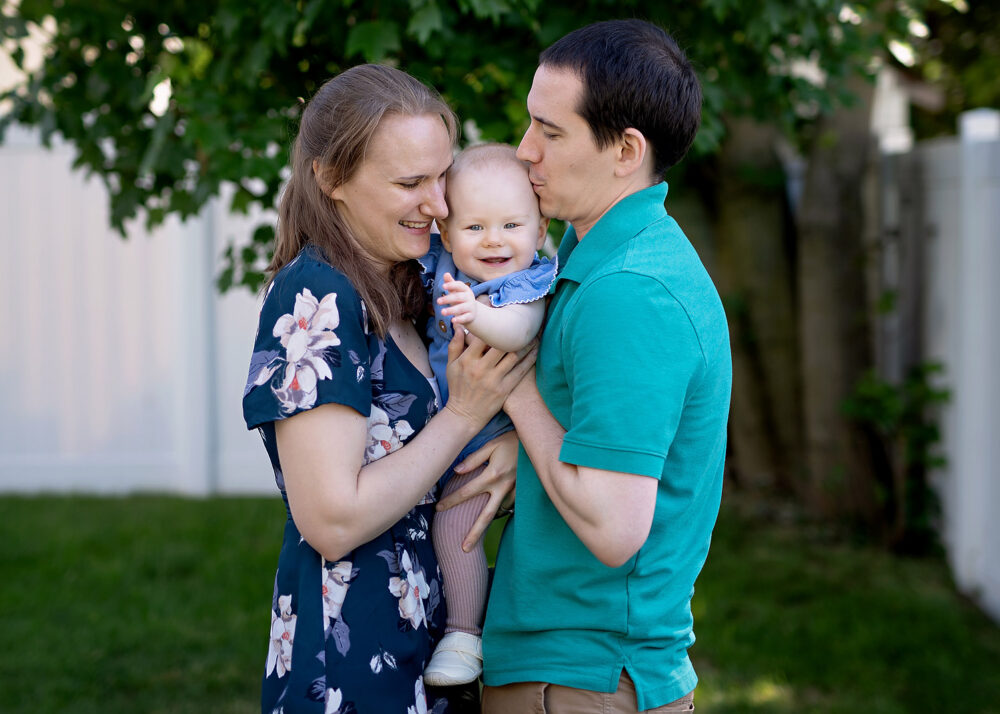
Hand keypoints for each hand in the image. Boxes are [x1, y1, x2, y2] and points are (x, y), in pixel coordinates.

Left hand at [437, 272, 478, 325]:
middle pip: (458, 297)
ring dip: (451, 310)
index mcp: (465, 289)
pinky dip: (459, 319)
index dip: (451, 285)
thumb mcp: (455, 291)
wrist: (471, 311)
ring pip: (461, 308)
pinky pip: (465, 317)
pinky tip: (452, 320)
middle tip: (438, 301)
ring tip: (442, 312)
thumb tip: (446, 274)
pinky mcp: (470, 316)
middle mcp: (469, 297)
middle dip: (448, 299)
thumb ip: (450, 283)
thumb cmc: (460, 298)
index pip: (459, 285)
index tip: (443, 286)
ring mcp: (470, 307)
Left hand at [437, 430, 518, 550]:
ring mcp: (514, 492)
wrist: (537, 441)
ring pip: (499, 513)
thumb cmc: (512, 440)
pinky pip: (509, 506)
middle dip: (474, 534)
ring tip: (476, 537)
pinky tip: (493, 515)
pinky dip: (501, 512)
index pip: (466, 492)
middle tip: (464, 549)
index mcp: (492, 476)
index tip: (438, 509)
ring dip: (488, 525)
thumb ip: (474, 459)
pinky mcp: (522, 492)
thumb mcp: (492, 445)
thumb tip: (456, 471)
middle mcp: (503, 487)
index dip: (451, 501)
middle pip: (486, 516)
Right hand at [444, 330, 536, 430]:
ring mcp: (493, 380)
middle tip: (522, 323)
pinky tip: (535, 350)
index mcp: (467, 360)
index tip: (501, 317)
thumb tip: (458, 326)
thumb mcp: (451, 366)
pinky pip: (520, 371)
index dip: (493, 327)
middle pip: (501, 345)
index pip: (482, 338)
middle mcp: (481, 369)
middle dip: (513, 333)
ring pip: (514, 356)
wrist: (464, 415)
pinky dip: (529, 359)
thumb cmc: (458, 388)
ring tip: (533, 334)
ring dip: (525, 344)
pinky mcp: (504, 389)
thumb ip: (455, 345)